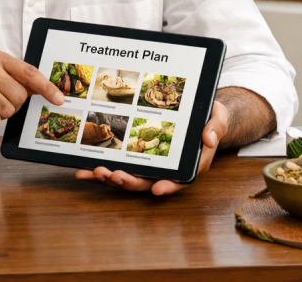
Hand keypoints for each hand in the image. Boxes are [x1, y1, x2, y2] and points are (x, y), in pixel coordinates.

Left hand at [75, 100, 228, 195]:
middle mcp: (165, 170)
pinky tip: (84, 170)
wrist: (197, 113)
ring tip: (95, 172)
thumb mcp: (217, 119)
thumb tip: (208, 137)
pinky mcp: (134, 158)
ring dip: (110, 178)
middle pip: (146, 182)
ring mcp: (148, 165)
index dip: (168, 186)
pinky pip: (117, 166)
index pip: (178, 180)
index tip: (157, 189)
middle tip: (113, 175)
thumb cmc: (208, 119)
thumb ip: (215, 128)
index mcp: (187, 165)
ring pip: (128, 177)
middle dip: (128, 181)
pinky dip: (100, 170)